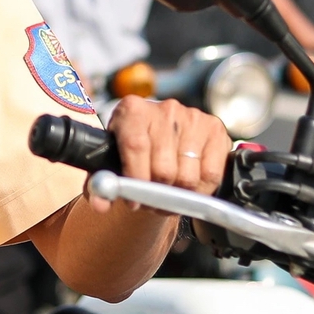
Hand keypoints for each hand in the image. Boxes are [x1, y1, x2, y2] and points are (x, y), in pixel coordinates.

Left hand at [93, 95, 229, 210]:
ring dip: (179, 197)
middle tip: (151, 202)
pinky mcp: (215, 129)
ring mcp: (192, 117)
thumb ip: (98, 185)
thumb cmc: (129, 154)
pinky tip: (188, 188)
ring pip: (188, 177)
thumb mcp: (107, 165)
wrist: (157, 141)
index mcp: (132, 111)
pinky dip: (200, 191)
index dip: (136, 180)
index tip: (134, 201)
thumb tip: (100, 204)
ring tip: (168, 195)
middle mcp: (164, 109)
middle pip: (164, 169)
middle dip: (157, 195)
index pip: (136, 146)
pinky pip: (211, 175)